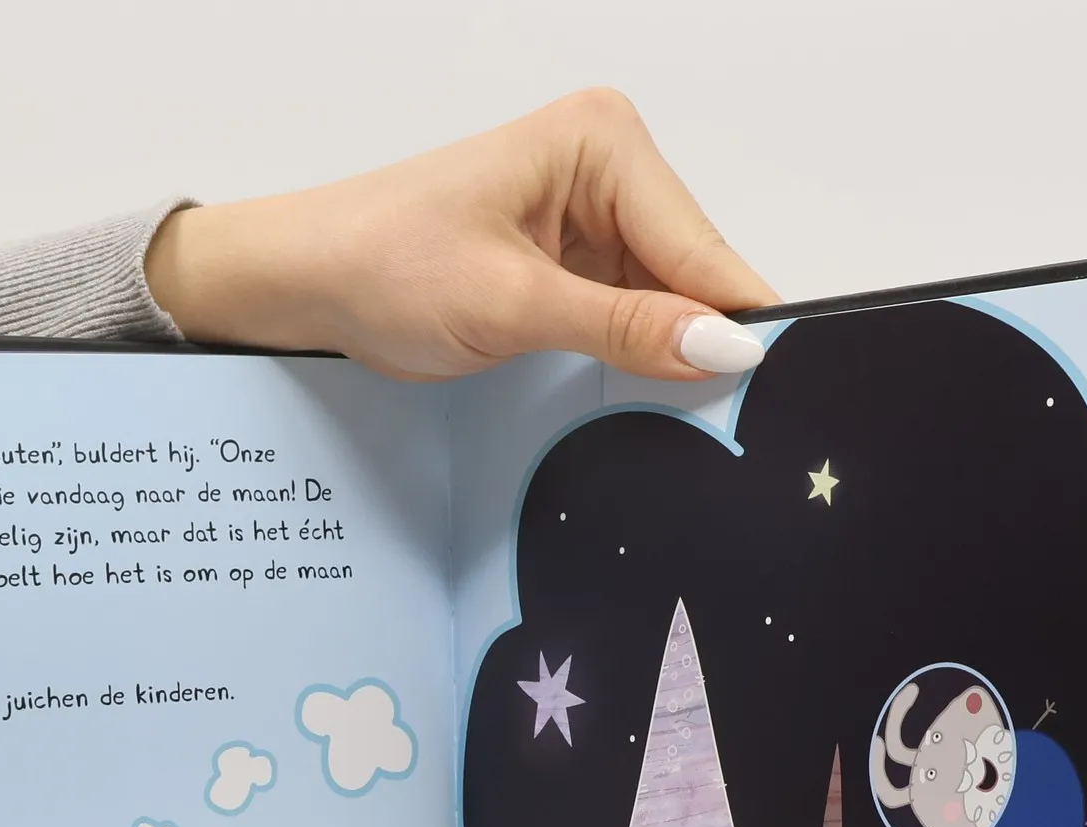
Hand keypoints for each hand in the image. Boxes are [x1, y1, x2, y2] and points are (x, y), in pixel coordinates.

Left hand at [147, 89, 776, 383]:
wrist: (309, 281)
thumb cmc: (384, 264)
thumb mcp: (513, 305)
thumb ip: (623, 328)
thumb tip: (722, 347)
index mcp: (603, 142)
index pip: (701, 246)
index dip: (739, 322)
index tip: (777, 391)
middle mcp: (609, 166)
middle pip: (695, 273)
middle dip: (704, 340)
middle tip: (733, 425)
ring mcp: (594, 215)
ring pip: (670, 299)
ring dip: (670, 354)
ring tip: (687, 418)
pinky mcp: (573, 261)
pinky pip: (633, 313)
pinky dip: (639, 355)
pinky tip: (646, 395)